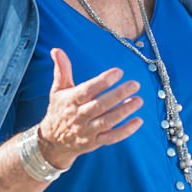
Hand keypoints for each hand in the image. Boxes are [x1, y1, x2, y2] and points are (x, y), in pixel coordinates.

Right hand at [37, 48, 143, 167]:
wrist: (53, 142)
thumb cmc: (59, 110)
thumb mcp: (58, 90)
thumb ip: (61, 70)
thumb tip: (56, 49)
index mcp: (70, 101)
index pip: (87, 90)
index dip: (103, 81)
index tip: (118, 72)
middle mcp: (79, 116)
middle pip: (100, 105)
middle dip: (118, 94)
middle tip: (135, 84)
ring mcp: (87, 131)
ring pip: (107, 121)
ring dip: (124, 111)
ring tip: (139, 100)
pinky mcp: (95, 142)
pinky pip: (111, 138)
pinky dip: (125, 131)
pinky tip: (139, 121)